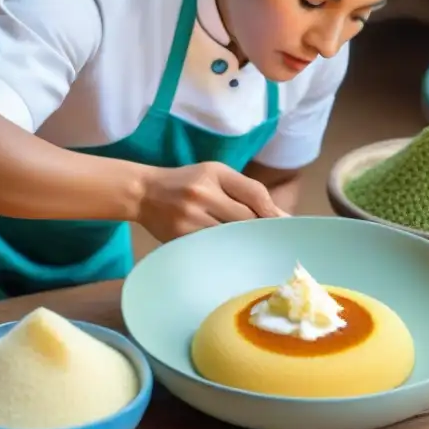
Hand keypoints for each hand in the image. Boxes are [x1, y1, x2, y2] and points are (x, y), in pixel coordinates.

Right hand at [137, 162, 287, 242]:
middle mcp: (202, 194)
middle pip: (245, 218)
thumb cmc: (186, 182)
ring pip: (230, 236)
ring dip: (245, 243)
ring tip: (254, 250)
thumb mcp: (214, 173)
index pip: (254, 193)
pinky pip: (212, 247)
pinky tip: (232, 254)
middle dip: (260, 230)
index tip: (284, 225)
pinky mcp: (180, 237)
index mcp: (214, 174)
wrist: (143, 192)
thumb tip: (279, 216)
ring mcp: (190, 218)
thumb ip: (245, 190)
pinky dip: (225, 251)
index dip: (272, 212)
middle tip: (272, 242)